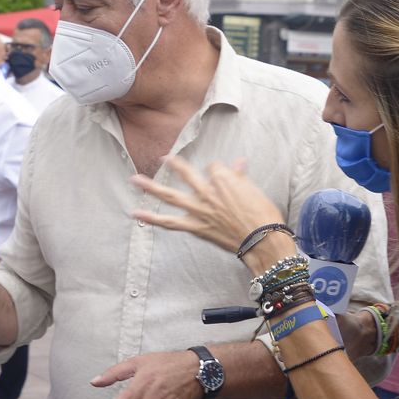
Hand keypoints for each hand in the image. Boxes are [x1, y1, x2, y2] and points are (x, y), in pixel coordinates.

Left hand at [131, 156, 285, 258]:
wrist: (263, 241)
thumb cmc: (263, 215)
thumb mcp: (254, 191)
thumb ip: (240, 176)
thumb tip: (238, 162)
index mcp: (223, 179)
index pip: (214, 168)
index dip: (218, 172)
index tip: (222, 179)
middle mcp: (207, 191)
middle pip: (186, 174)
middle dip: (175, 165)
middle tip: (163, 158)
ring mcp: (199, 209)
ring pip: (170, 195)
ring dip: (151, 187)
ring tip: (135, 179)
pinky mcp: (195, 227)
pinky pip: (170, 222)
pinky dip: (152, 219)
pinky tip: (136, 213)